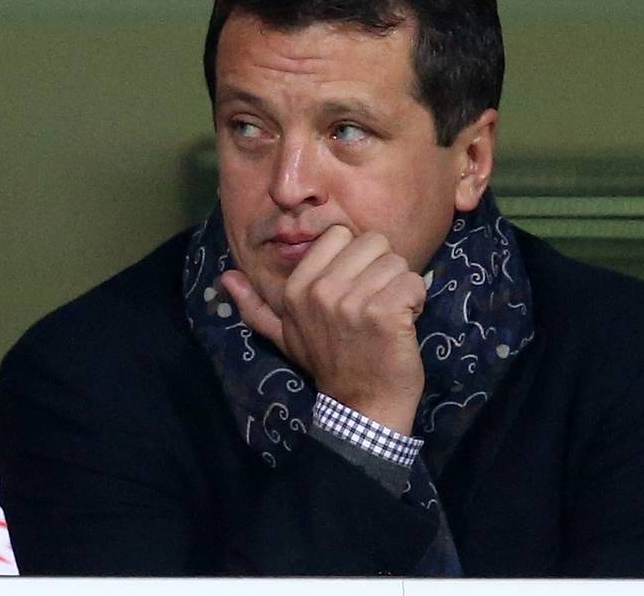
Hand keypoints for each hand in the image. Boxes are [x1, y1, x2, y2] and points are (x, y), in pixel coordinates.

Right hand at [220, 226, 426, 433]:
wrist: (361, 408)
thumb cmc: (328, 365)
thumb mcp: (285, 335)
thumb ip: (255, 306)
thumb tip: (226, 277)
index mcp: (297, 288)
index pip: (341, 235)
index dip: (357, 259)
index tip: (355, 290)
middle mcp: (320, 290)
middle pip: (374, 242)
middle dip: (383, 270)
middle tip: (376, 304)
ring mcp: (352, 302)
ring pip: (397, 262)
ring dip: (401, 288)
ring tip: (389, 316)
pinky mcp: (384, 314)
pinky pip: (414, 282)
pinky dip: (417, 301)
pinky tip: (404, 323)